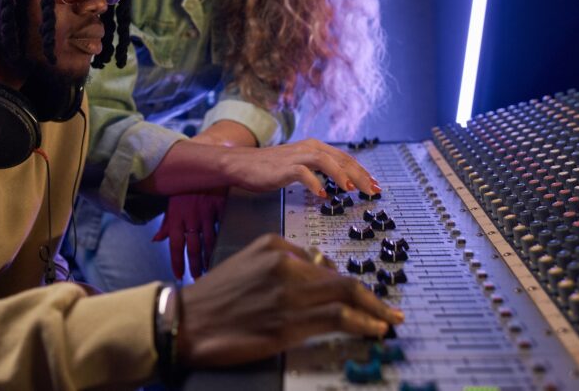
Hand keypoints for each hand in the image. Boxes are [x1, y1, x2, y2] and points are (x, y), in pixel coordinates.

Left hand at [152, 190, 226, 279]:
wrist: (201, 167)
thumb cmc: (183, 189)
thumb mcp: (171, 205)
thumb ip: (165, 224)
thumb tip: (156, 240)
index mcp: (176, 217)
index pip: (175, 244)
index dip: (177, 261)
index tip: (179, 275)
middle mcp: (190, 217)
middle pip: (193, 246)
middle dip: (194, 264)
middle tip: (197, 278)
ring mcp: (206, 212)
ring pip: (208, 240)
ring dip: (209, 256)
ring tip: (209, 269)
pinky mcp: (219, 207)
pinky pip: (220, 226)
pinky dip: (222, 239)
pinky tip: (224, 249)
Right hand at [176, 234, 403, 367]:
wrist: (187, 320)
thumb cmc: (216, 295)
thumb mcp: (249, 259)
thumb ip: (284, 261)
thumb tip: (318, 271)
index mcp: (277, 247)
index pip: (325, 264)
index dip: (348, 284)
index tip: (362, 297)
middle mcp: (287, 266)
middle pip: (341, 280)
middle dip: (371, 297)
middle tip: (391, 310)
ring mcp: (289, 295)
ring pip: (344, 298)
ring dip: (372, 312)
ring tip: (387, 322)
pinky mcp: (288, 324)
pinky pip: (335, 320)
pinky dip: (360, 323)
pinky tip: (372, 330)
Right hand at [221, 138, 380, 198]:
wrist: (241, 164)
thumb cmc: (270, 168)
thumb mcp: (300, 166)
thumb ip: (319, 170)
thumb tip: (340, 182)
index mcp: (315, 147)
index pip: (345, 158)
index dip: (362, 171)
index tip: (375, 185)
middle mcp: (308, 148)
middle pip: (341, 159)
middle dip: (360, 174)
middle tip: (373, 190)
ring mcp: (296, 156)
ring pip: (326, 161)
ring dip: (341, 175)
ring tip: (352, 189)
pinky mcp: (284, 167)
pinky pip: (303, 173)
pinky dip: (314, 183)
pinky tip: (322, 194)